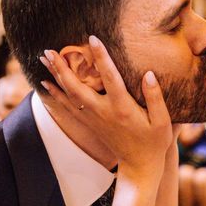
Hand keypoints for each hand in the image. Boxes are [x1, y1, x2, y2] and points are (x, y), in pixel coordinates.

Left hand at [40, 35, 172, 182]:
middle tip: (49, 50)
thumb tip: (149, 74)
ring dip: (56, 76)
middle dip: (63, 67)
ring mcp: (94, 119)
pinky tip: (47, 84)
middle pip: (78, 87)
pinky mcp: (90, 124)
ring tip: (44, 60)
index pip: (110, 77)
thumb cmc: (154, 142)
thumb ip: (155, 97)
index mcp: (123, 108)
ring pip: (69, 95)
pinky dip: (56, 94)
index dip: (101, 57)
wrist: (140, 167)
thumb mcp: (162, 121)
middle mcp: (104, 112)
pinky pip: (68, 107)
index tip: (92, 39)